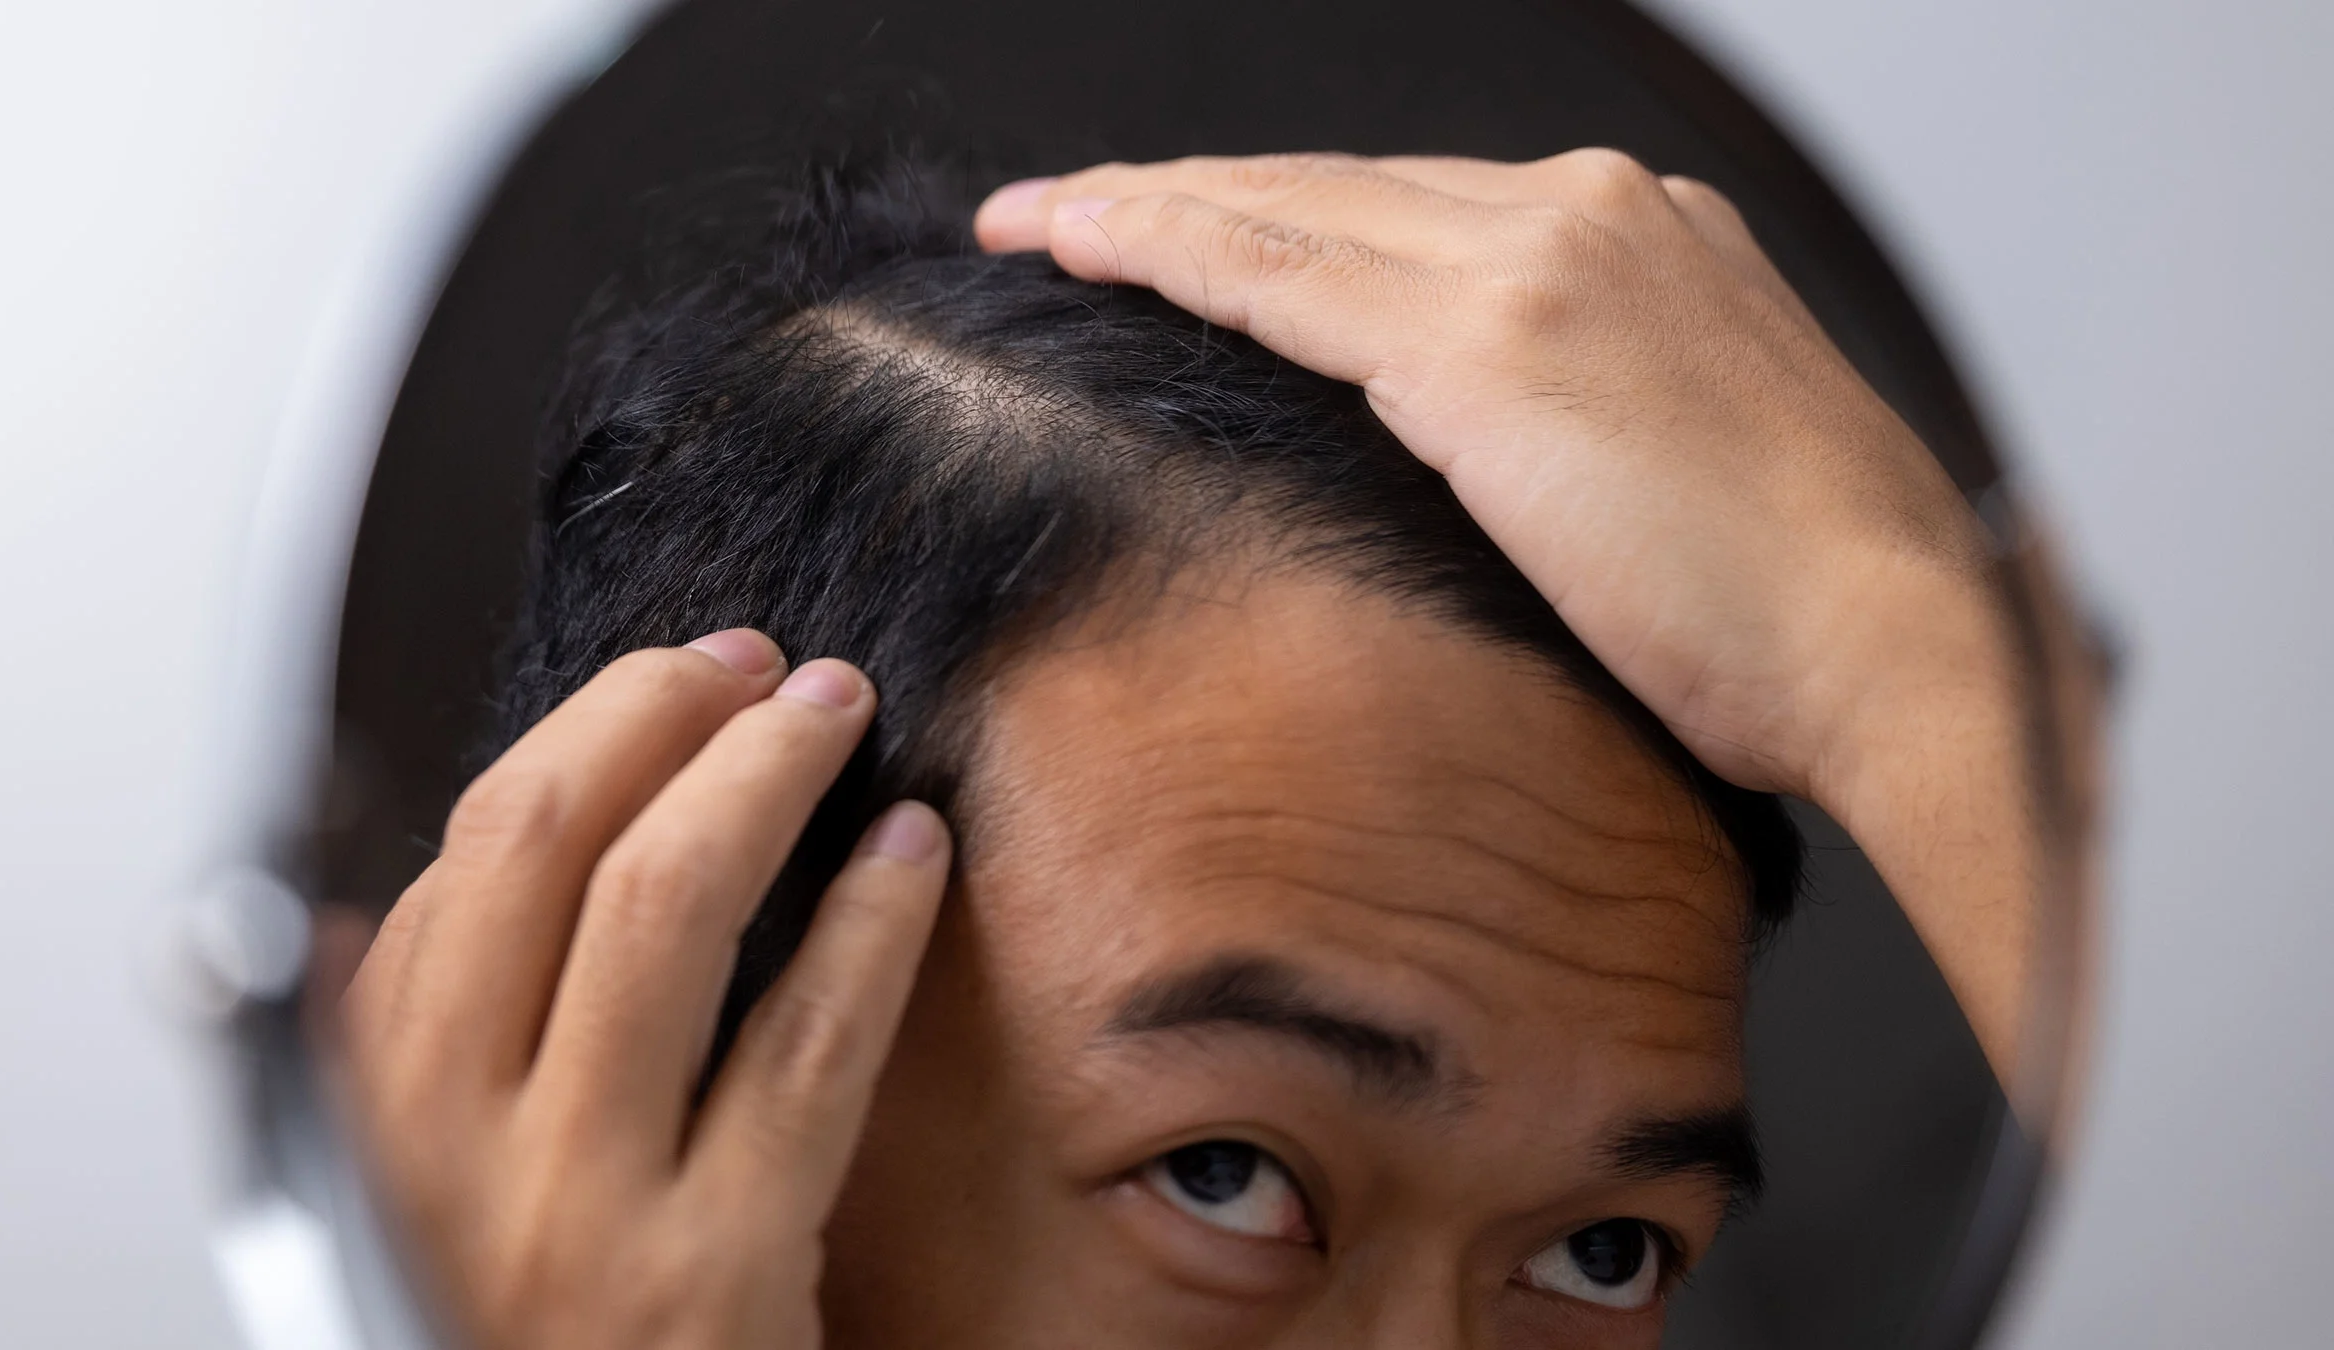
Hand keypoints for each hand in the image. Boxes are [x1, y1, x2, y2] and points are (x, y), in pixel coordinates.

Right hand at [337, 631, 950, 1349]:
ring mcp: (582, 1209)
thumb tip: (374, 909)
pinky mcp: (715, 1268)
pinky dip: (869, 923)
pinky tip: (912, 855)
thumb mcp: (447, 1189)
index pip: (457, 864)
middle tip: (755, 664)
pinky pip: (807, 1046)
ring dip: (762, 777)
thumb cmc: (553, 1328)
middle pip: (542, 844)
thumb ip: (424, 1053)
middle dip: (657, 715)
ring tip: (836, 716)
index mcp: (383, 1115)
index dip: (580, 737)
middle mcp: (455, 1152)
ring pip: (666, 909)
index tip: (670, 682)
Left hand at [977, 153, 2040, 1086]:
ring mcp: (1537, 261)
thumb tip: (1476, 457)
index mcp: (1649, 234)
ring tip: (1036, 222)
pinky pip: (1274, 271)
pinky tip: (1077, 245)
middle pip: (1335, 182)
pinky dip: (1163, 246)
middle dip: (1193, 191)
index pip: (1414, 204)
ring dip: (1145, 207)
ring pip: (1285, 206)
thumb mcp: (1693, 465)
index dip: (1287, 212)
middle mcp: (1591, 213)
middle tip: (1070, 208)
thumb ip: (1578, 417)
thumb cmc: (1813, 608)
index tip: (1197, 228)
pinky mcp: (1485, 343)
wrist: (1900, 650)